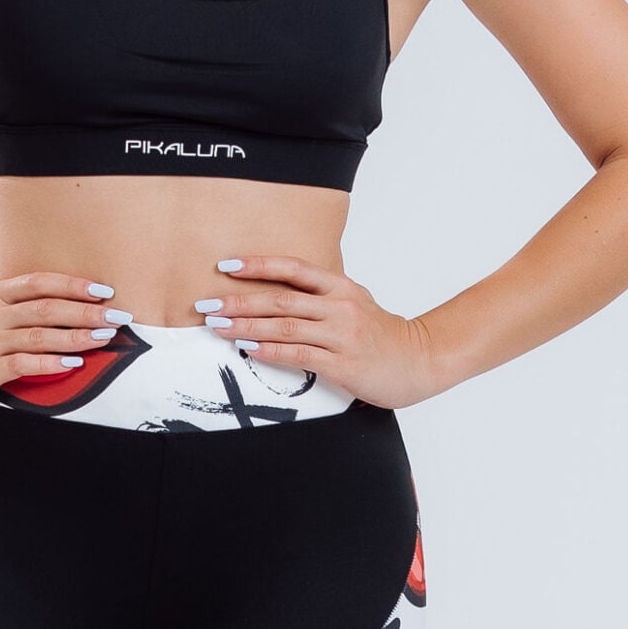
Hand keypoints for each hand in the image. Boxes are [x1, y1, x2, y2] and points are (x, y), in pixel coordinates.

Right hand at [0, 272, 128, 410]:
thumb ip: (10, 308)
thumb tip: (53, 309)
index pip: (40, 283)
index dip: (74, 285)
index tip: (104, 290)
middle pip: (47, 307)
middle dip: (87, 311)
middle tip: (118, 315)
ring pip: (40, 334)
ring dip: (77, 335)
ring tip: (105, 337)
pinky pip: (24, 363)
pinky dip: (51, 362)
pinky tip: (73, 363)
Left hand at [195, 256, 444, 409]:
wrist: (421, 360)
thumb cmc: (382, 335)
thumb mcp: (354, 304)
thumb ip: (320, 298)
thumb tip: (274, 298)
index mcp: (340, 287)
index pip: (294, 269)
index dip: (259, 265)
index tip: (227, 265)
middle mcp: (340, 307)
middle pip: (281, 298)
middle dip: (239, 300)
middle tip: (206, 303)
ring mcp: (342, 335)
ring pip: (285, 326)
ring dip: (246, 326)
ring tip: (217, 326)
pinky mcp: (343, 363)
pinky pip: (298, 355)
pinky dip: (269, 350)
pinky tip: (247, 348)